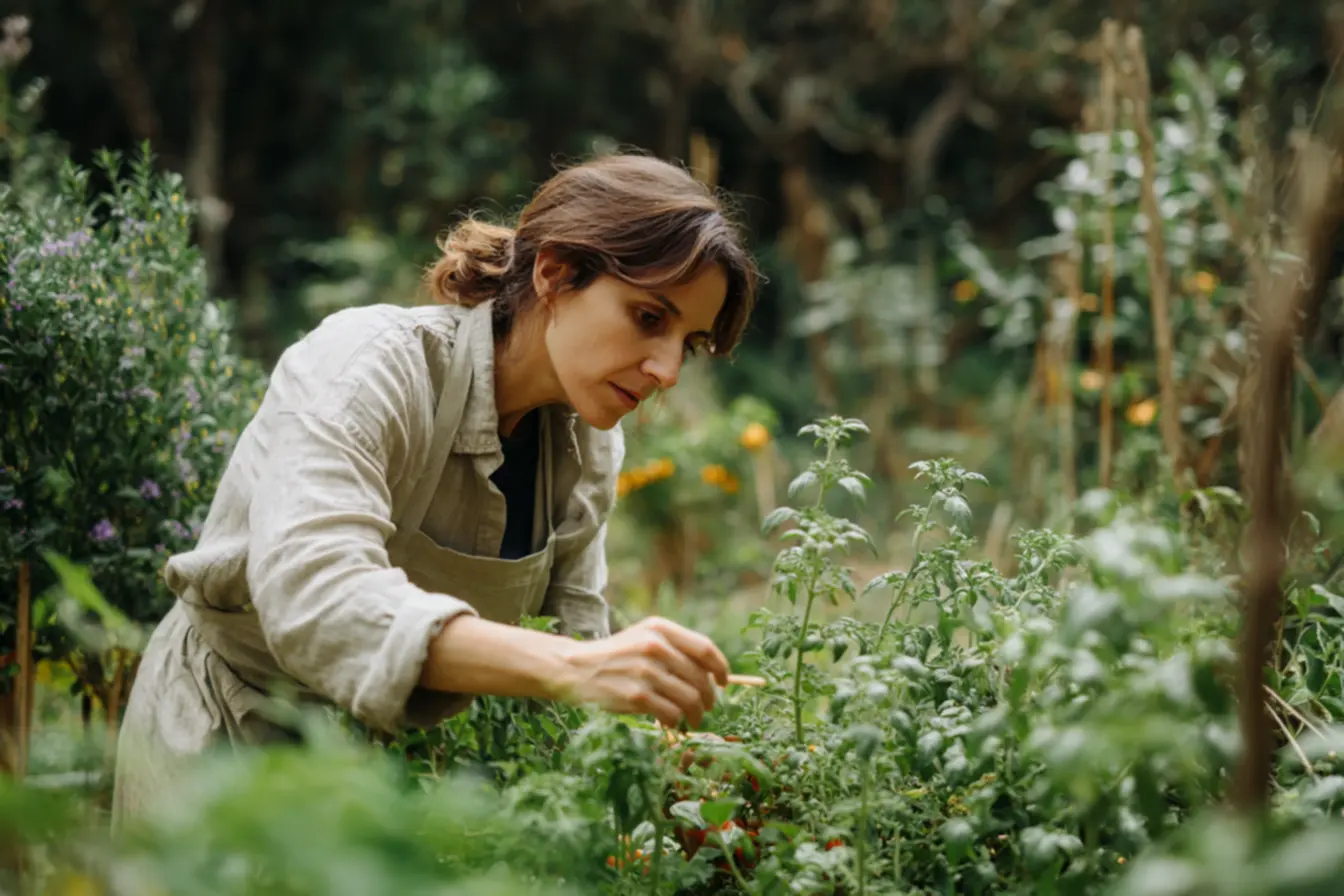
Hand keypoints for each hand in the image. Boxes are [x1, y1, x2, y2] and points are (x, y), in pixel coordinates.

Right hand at [553, 616, 729, 728]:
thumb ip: (676, 648)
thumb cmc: (617, 655)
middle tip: (708, 708)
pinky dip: (676, 722)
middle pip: (700, 678)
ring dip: (697, 714)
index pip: (705, 649)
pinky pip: (671, 714)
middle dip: (709, 698)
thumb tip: (714, 674)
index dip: (721, 669)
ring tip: (694, 719)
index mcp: (659, 629)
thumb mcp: (644, 637)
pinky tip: (671, 722)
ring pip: (690, 699)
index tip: (723, 682)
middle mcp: (654, 646)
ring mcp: (645, 671)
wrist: (575, 668)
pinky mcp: (635, 695)